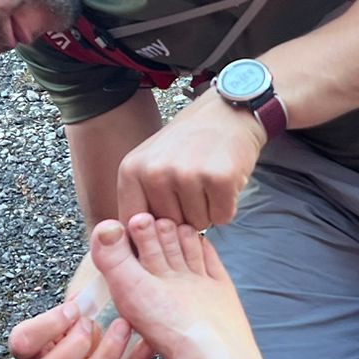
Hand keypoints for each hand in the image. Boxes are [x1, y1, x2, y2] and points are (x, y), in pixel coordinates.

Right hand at [9, 264, 151, 358]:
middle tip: (91, 322)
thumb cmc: (74, 319)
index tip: (73, 308)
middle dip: (74, 346)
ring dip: (108, 353)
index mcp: (26, 352)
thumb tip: (108, 239)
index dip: (48, 325)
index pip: (23, 342)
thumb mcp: (66, 306)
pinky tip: (147, 340)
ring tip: (123, 325)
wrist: (87, 347)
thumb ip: (78, 291)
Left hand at [114, 92, 267, 230]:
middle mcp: (155, 172)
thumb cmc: (188, 142)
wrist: (227, 112)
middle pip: (169, 229)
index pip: (132, 225)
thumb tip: (130, 247)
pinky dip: (227, 205)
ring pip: (197, 225)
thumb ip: (139, 198)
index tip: (163, 225)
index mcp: (131, 170)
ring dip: (207, 210)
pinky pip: (222, 217)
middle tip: (193, 187)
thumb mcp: (150, 162)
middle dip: (184, 216)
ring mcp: (187, 174)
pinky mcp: (218, 179)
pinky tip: (223, 181)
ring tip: (208, 180)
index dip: (151, 234)